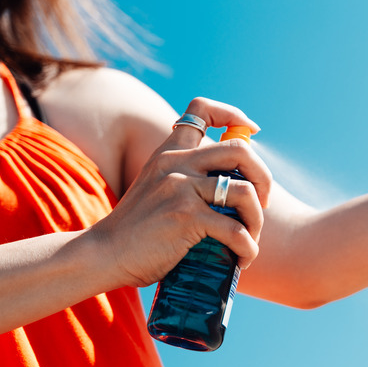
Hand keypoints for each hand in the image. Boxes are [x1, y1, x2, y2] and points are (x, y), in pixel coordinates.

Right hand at [89, 97, 272, 287]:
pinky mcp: (185, 216)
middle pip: (241, 151)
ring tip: (250, 239)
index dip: (233, 115)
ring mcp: (181, 188)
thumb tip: (232, 187)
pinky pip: (235, 230)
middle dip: (263, 178)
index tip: (253, 130)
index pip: (201, 109)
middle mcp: (176, 162)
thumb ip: (185, 179)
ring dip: (257, 220)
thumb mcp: (157, 189)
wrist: (104, 255)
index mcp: (169, 152)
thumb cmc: (138, 231)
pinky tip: (243, 258)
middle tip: (262, 202)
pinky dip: (247, 247)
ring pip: (245, 192)